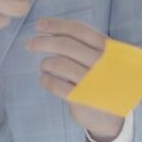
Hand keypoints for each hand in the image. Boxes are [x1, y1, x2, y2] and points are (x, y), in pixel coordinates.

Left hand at [27, 18, 123, 141]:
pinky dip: (46, 79)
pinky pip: (56, 85)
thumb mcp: (101, 58)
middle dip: (43, 42)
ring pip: (59, 64)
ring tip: (44, 65)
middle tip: (29, 44)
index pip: (79, 30)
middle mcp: (103, 63)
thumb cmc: (102, 79)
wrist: (112, 117)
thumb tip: (48, 26)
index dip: (56, 25)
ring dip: (46, 62)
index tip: (39, 24)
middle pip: (66, 45)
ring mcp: (94, 82)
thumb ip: (82, 42)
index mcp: (108, 49)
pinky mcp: (83, 99)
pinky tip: (44, 78)